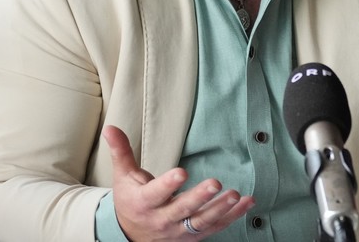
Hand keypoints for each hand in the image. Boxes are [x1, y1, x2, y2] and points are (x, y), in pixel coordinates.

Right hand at [103, 125, 254, 239]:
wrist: (131, 235)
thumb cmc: (130, 200)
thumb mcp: (123, 177)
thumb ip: (121, 151)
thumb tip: (111, 127)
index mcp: (144, 202)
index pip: (156, 194)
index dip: (168, 184)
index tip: (182, 172)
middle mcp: (162, 219)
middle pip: (182, 210)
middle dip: (200, 198)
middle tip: (216, 183)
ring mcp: (178, 231)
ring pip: (201, 222)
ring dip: (220, 209)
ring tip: (235, 194)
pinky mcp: (192, 236)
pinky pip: (215, 228)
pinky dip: (232, 217)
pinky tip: (247, 202)